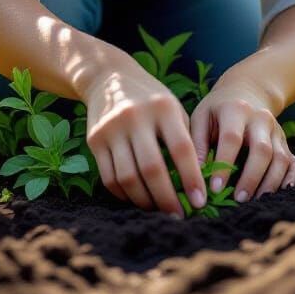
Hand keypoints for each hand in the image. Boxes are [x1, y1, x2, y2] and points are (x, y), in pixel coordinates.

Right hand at [79, 52, 208, 216]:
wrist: (107, 77)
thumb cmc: (151, 99)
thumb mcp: (172, 108)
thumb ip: (185, 139)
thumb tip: (199, 183)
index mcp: (162, 107)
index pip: (181, 149)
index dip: (192, 178)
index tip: (200, 202)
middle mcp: (134, 117)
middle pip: (152, 168)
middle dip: (167, 198)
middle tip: (179, 216)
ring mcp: (111, 129)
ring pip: (128, 178)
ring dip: (145, 201)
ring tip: (159, 210)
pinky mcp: (94, 140)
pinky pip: (109, 178)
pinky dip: (124, 195)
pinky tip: (137, 199)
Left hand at [189, 72, 294, 202]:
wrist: (246, 91)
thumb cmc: (218, 110)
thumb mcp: (202, 116)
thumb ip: (197, 143)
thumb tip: (196, 175)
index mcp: (236, 110)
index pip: (232, 138)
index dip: (224, 164)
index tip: (215, 188)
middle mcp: (261, 118)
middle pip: (262, 150)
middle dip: (251, 177)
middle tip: (238, 199)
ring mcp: (276, 131)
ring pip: (280, 159)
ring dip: (270, 183)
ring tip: (254, 201)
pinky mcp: (285, 142)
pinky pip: (294, 163)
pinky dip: (291, 179)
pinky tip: (280, 194)